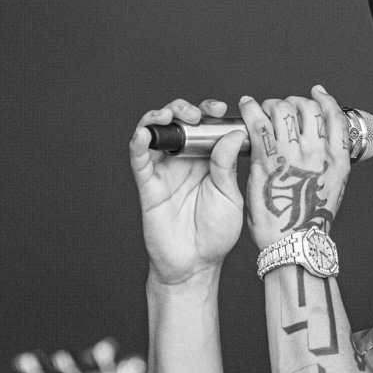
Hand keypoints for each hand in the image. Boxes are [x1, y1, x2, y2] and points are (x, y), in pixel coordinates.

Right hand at [130, 97, 246, 285]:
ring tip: (171, 116)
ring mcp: (165, 171)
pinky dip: (138, 142)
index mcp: (209, 160)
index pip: (206, 126)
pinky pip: (139, 159)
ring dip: (160, 117)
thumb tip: (234, 133)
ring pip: (155, 133)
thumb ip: (228, 165)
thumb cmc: (216, 233)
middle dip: (185, 109)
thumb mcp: (230, 196)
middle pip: (179, 123)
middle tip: (195, 114)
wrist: (197, 264)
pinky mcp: (148, 185)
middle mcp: (185, 161)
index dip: (211, 112)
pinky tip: (144, 134)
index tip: (222, 109)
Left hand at [240, 86, 350, 250]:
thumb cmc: (309, 223)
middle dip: (294, 102)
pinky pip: (258, 123)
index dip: (324, 99)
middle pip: (308, 107)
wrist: (294, 244)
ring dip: (272, 105)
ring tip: (264, 110)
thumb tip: (322, 148)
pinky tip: (246, 106)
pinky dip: (250, 109)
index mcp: (338, 160)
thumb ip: (329, 164)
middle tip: (283, 109)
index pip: (335, 116)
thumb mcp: (333, 189)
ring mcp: (292, 155)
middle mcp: (318, 153)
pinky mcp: (267, 160)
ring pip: (283, 109)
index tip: (315, 94)